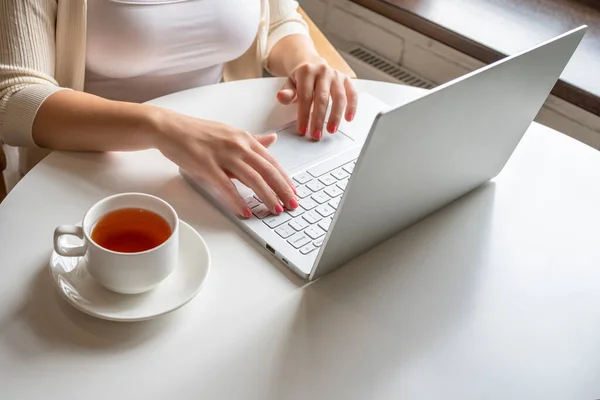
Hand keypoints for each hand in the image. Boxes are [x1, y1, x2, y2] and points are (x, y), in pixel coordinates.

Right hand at [152, 109, 297, 217]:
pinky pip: (227, 186)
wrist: (170, 128)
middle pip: (267, 171)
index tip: (293, 192)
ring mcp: (223, 155)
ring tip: (274, 210)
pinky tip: (246, 211)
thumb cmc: (198, 133)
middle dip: (282, 190)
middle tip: (291, 205)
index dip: (285, 178)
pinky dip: (238, 200)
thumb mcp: (230, 133)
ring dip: (266, 196)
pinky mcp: (207, 165)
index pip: (272, 161)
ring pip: (252, 179)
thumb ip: (252, 140)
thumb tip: (272, 140)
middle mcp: (238, 145)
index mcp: (245, 139)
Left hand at [277, 61, 357, 140]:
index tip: (303, 130)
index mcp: (306, 72)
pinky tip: (348, 118)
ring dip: (336, 116)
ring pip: (339, 97)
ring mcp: (336, 75)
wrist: (312, 64)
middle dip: (319, 119)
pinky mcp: (346, 80)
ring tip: (331, 130)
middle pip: (322, 98)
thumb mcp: (289, 84)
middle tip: (316, 134)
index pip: (305, 96)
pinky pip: (352, 94)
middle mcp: (323, 71)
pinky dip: (352, 106)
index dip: (304, 115)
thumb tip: (281, 97)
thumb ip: (287, 93)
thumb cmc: (301, 78)